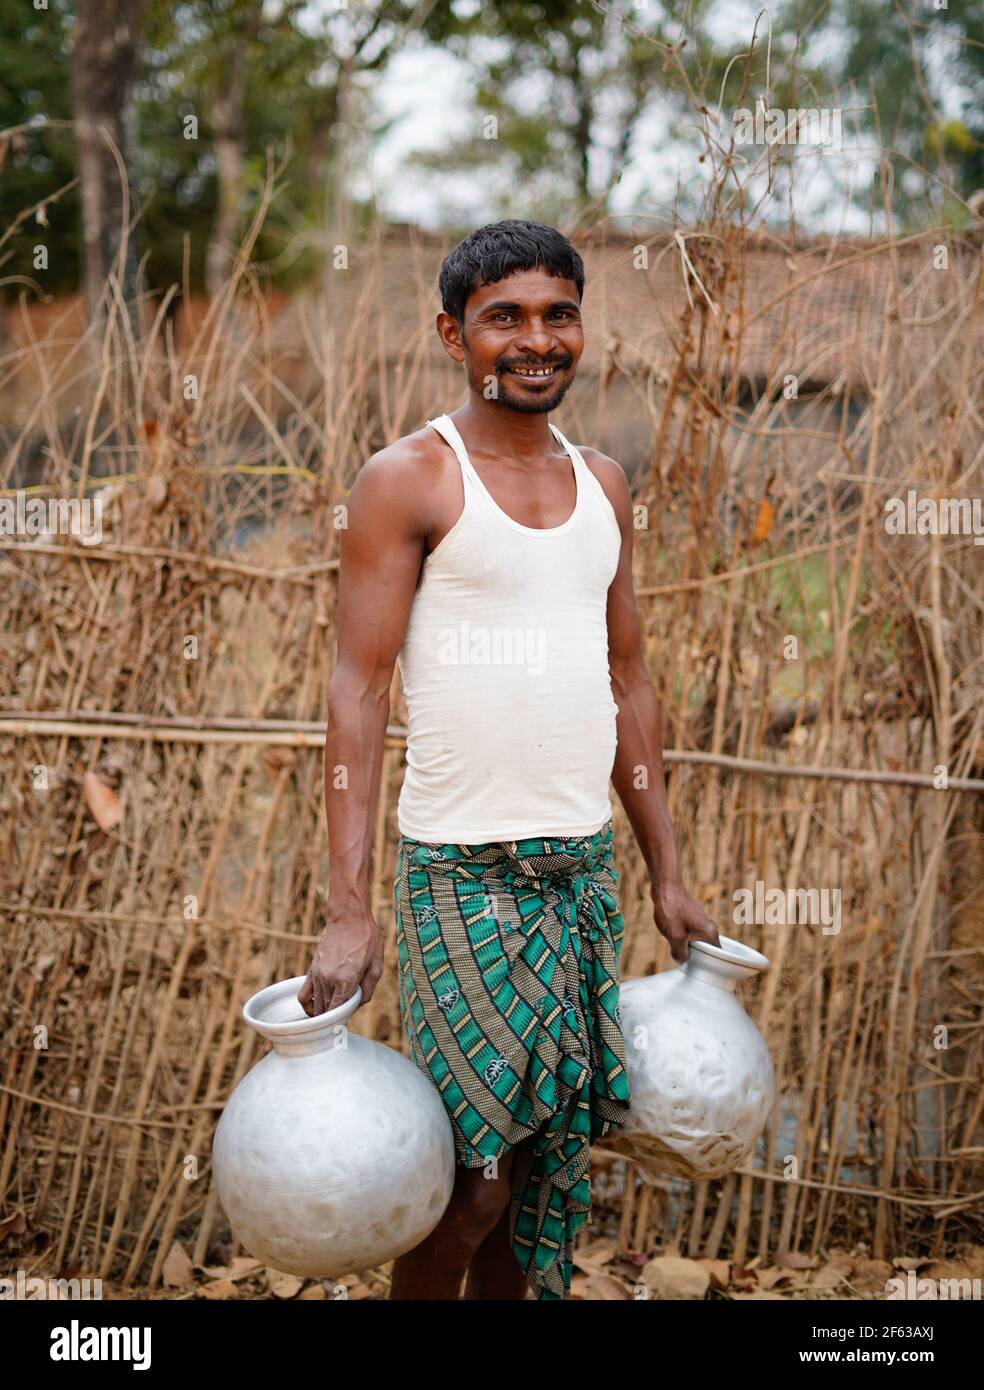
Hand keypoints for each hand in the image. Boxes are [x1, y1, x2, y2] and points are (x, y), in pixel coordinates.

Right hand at [297, 900, 382, 1016]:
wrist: (348, 917)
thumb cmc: (367, 939)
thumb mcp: (376, 965)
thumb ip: (368, 989)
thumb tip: (358, 1004)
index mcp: (346, 980)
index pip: (339, 1011)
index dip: (343, 1019)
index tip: (348, 1021)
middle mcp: (328, 980)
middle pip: (327, 1011)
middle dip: (334, 1018)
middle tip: (344, 1017)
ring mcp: (317, 976)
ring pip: (316, 1006)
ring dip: (323, 1014)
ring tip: (333, 1016)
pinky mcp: (311, 971)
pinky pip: (303, 995)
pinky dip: (307, 1006)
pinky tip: (315, 1009)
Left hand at [651, 877, 719, 963]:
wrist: (665, 886)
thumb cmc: (670, 909)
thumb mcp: (674, 935)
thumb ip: (680, 952)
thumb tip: (683, 960)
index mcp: (710, 933)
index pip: (716, 956)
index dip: (705, 964)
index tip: (694, 968)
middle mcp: (710, 927)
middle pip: (705, 950)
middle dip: (692, 954)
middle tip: (679, 955)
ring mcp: (702, 921)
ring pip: (695, 941)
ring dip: (685, 944)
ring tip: (673, 941)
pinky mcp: (693, 917)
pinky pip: (689, 933)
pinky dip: (682, 936)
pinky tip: (671, 932)